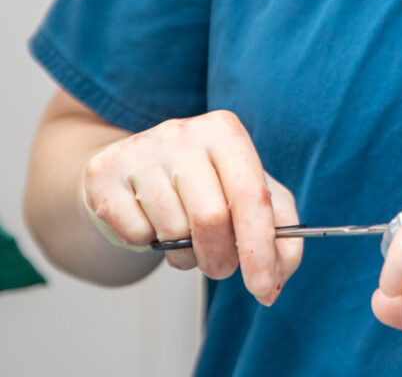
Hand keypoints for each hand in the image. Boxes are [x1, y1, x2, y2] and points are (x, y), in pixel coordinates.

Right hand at [81, 109, 301, 304]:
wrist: (135, 167)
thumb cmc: (203, 182)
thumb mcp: (247, 192)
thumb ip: (279, 230)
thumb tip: (276, 278)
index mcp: (226, 130)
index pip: (251, 196)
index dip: (260, 249)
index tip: (263, 289)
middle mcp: (184, 132)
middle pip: (211, 219)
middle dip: (221, 259)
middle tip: (220, 266)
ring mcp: (141, 150)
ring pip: (172, 231)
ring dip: (184, 253)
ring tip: (182, 234)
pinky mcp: (105, 173)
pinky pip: (135, 234)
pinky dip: (148, 243)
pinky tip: (150, 220)